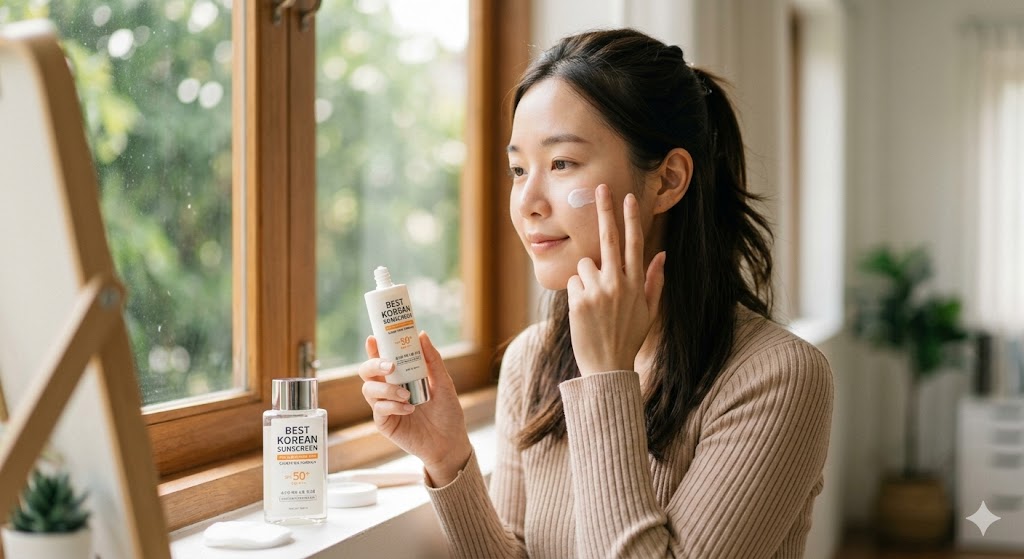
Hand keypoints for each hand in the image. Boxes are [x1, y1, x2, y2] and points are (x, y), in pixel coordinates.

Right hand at [359, 332, 472, 485]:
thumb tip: (422, 335)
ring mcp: (385, 406)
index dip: (374, 348)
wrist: (450, 443)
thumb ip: (432, 361)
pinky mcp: (385, 423)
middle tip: (391, 365)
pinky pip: (379, 410)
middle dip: (374, 364)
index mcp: (401, 377)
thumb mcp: (444, 383)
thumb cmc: (447, 413)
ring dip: (386, 388)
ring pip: (368, 389)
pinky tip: (409, 409)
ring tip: (407, 394)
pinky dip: (392, 406)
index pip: (382, 359)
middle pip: (366, 372)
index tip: (373, 338)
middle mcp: (389, 389)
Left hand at [567, 183, 666, 374]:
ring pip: (585, 265)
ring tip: (594, 304)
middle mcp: (618, 284)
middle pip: (609, 238)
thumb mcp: (649, 312)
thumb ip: (655, 281)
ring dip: (586, 278)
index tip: (628, 198)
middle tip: (600, 188)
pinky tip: (584, 313)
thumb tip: (662, 254)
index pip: (635, 244)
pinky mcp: (579, 301)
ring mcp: (598, 291)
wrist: (607, 368)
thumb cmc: (628, 338)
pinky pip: (573, 282)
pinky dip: (576, 293)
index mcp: (637, 284)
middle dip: (606, 210)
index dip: (631, 219)